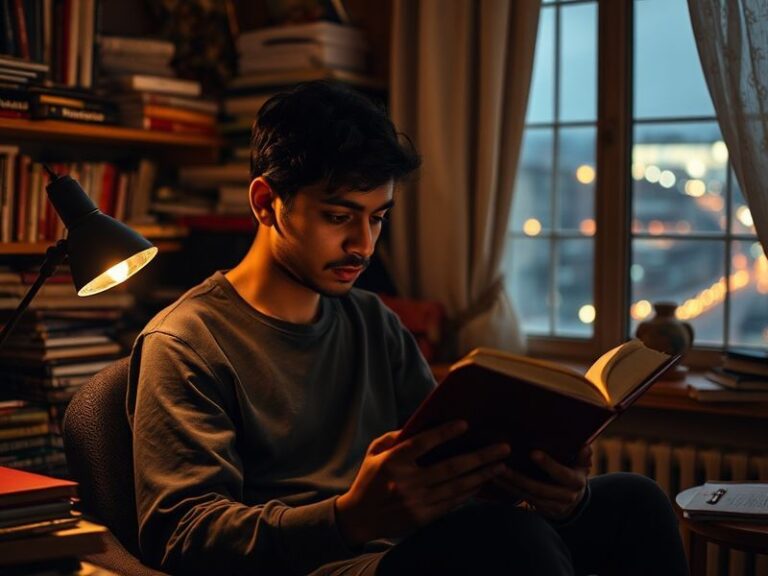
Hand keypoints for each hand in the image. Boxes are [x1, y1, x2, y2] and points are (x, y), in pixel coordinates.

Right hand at [335, 421, 509, 546]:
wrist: (358, 518)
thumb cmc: (369, 479)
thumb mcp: (375, 452)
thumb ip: (396, 437)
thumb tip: (420, 423)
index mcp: (393, 462)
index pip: (422, 443)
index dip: (444, 433)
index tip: (465, 424)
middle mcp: (406, 482)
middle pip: (450, 467)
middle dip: (480, 457)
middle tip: (502, 448)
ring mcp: (416, 502)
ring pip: (457, 487)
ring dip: (481, 475)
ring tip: (500, 465)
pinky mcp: (422, 517)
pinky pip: (452, 503)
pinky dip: (469, 492)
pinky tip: (482, 482)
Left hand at [490, 444, 591, 519]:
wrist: (573, 503)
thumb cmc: (574, 474)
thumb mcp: (582, 466)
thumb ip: (583, 456)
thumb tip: (585, 445)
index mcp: (575, 482)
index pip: (562, 473)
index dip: (548, 464)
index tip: (532, 452)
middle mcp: (564, 497)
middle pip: (539, 488)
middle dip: (519, 478)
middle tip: (502, 465)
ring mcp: (552, 506)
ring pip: (527, 496)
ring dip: (509, 485)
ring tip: (494, 472)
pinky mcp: (540, 511)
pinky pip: (522, 501)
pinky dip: (508, 491)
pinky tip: (495, 481)